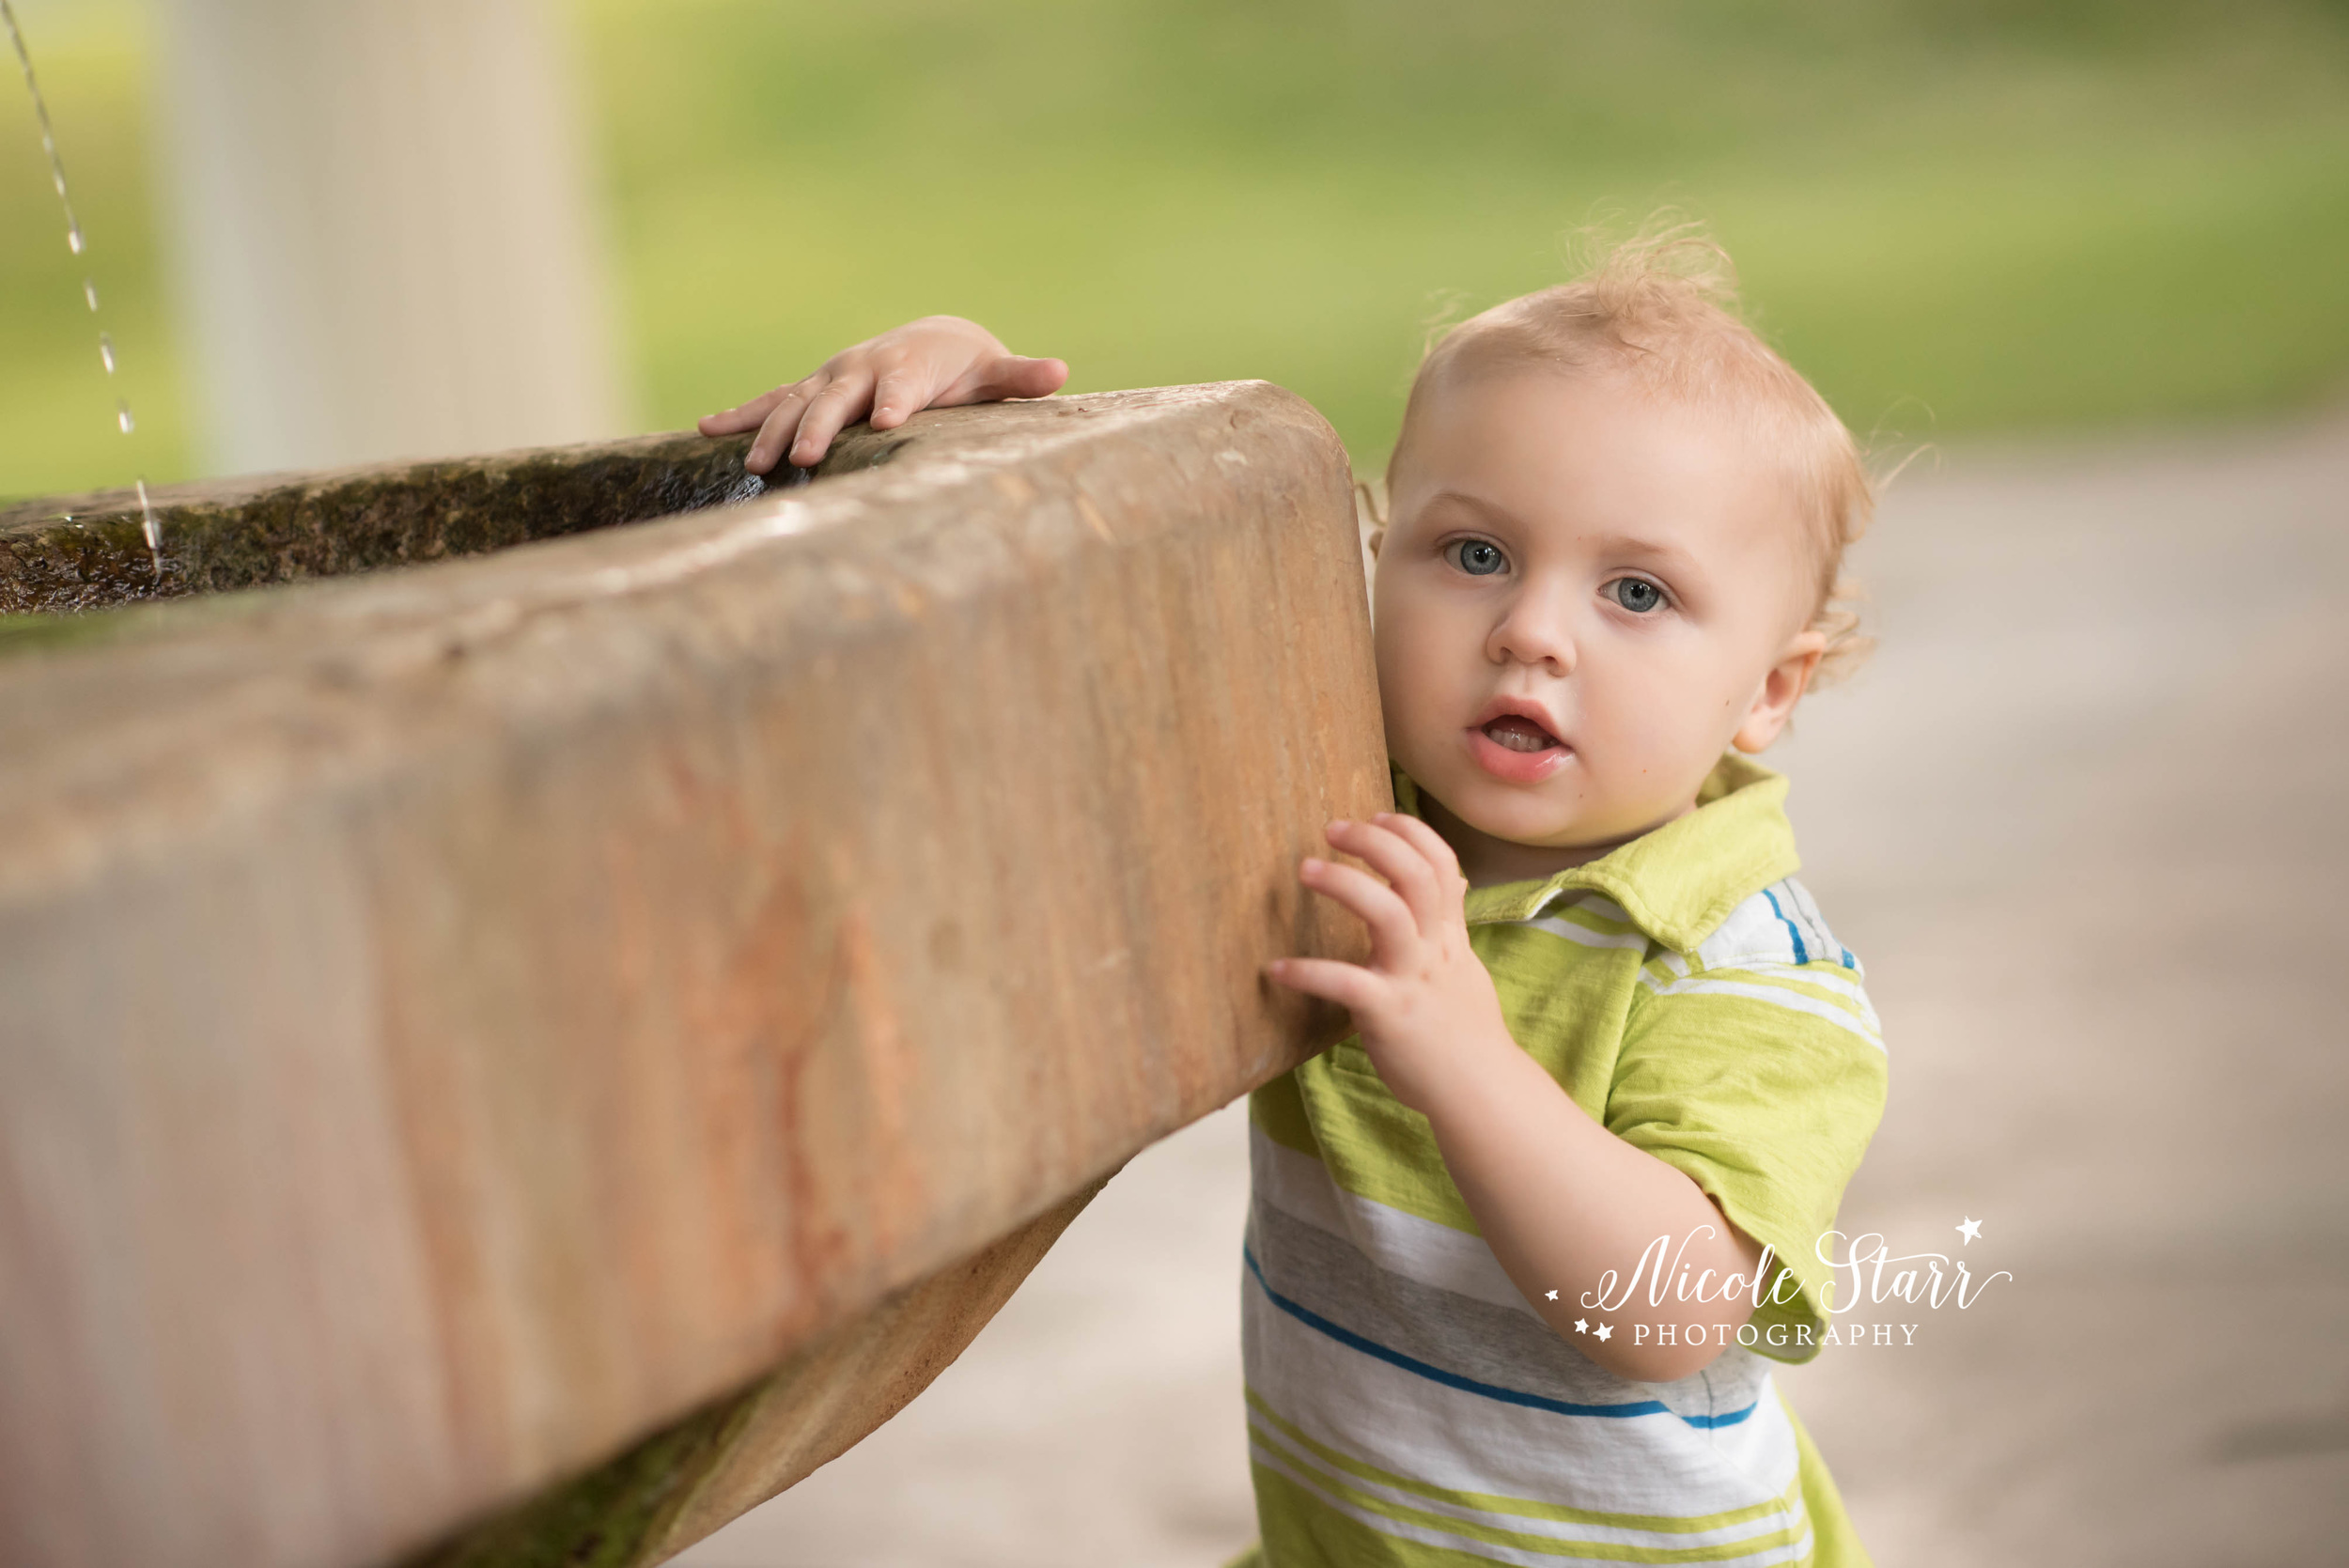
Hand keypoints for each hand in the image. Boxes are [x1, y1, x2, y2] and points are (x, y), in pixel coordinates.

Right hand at [698, 316, 1068, 473]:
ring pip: (796, 403)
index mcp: (907, 366)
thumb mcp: (993, 374)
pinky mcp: (812, 391)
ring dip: (772, 430)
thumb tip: (1060, 373)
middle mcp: (862, 370)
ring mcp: (832, 380)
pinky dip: (741, 414)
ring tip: (756, 464)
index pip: (900, 384)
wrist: (932, 342)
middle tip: (804, 456)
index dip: (895, 399)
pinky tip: (703, 428)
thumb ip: (1021, 378)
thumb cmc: (966, 369)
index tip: (888, 420)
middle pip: (837, 398)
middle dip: (820, 425)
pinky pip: (772, 401)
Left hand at [1265, 813, 1515, 1112]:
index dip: (1409, 831)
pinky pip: (1346, 984)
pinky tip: (1277, 969)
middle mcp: (1434, 949)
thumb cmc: (1465, 1032)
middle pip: (1415, 874)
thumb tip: (1455, 884)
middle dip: (1374, 841)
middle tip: (1332, 828)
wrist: (1479, 1092)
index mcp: (1449, 935)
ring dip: (1344, 884)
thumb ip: (1451, 925)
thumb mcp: (1465, 967)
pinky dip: (1309, 973)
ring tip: (1306, 869)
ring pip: (1388, 914)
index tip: (1376, 814)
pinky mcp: (1389, 1015)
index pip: (1441, 863)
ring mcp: (1412, 979)